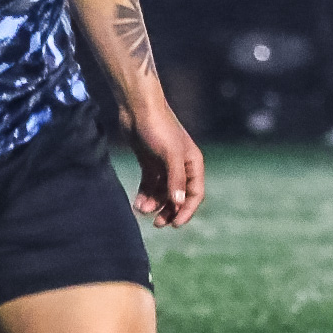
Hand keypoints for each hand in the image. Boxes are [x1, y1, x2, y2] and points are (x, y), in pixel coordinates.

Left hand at [127, 103, 204, 227]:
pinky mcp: (149, 163)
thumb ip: (175, 179)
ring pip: (162, 193)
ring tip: (141, 209)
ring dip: (153, 204)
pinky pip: (149, 186)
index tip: (175, 225)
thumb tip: (179, 203)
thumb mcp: (169, 154)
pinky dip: (144, 195)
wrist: (137, 108)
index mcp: (193, 163)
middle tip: (157, 223)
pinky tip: (137, 203)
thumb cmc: (157, 128)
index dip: (186, 211)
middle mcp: (181, 166)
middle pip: (178, 196)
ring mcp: (164, 165)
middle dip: (168, 211)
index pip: (196, 194)